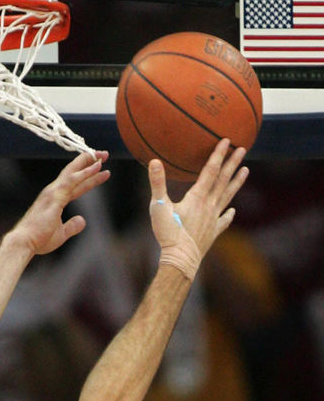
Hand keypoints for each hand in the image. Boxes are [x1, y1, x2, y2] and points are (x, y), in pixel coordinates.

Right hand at [9, 151, 109, 255]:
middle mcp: (53, 192)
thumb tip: (82, 220)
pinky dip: (85, 173)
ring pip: (73, 173)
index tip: (102, 170)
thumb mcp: (61, 234)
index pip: (76, 185)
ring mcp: (53, 193)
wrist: (24, 242)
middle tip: (104, 154)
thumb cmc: (38, 239)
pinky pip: (72, 181)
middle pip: (74, 173)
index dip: (89, 177)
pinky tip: (96, 167)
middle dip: (89, 162)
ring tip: (103, 155)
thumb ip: (72, 226)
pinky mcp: (54, 197)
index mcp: (55, 200)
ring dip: (88, 162)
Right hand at [149, 139, 247, 278]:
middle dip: (233, 163)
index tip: (227, 141)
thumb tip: (154, 161)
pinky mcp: (213, 232)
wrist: (181, 259)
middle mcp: (210, 205)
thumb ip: (157, 183)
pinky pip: (224, 220)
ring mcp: (213, 219)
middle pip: (223, 180)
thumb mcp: (158, 207)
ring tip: (246, 170)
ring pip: (228, 196)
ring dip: (236, 182)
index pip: (210, 171)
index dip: (218, 155)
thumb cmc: (168, 233)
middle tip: (242, 149)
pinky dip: (229, 214)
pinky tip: (233, 210)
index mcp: (198, 197)